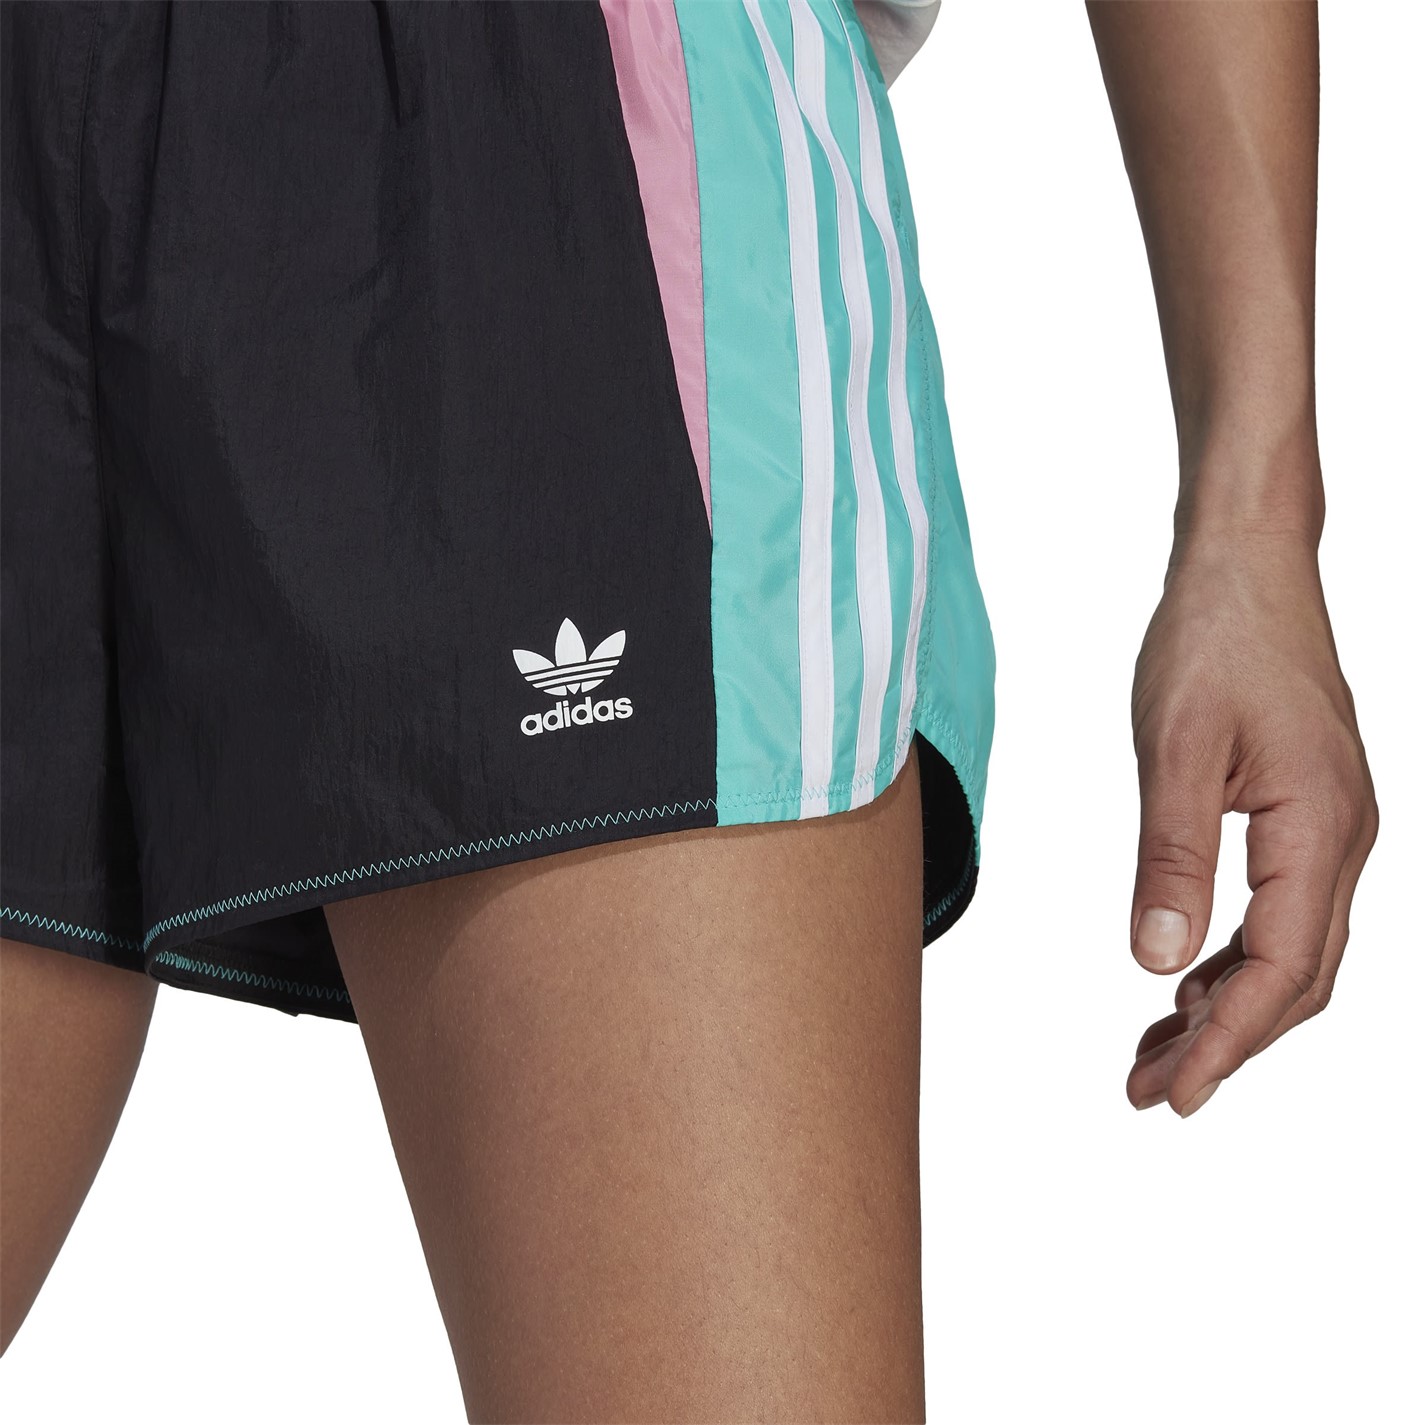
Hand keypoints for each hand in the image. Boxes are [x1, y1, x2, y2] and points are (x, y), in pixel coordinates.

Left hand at [1124, 531, 1377, 1115]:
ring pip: (1290, 952)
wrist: (1246, 568)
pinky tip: (1186, 980)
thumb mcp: (1175, 751)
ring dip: (1227, 1008)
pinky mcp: (1307, 814)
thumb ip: (1170, 860)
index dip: (1227, 1046)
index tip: (1170, 1097)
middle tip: (1148, 1091)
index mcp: (1320, 830)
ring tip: (1153, 1052)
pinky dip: (1234, 959)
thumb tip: (1156, 965)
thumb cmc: (1212, 641)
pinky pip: (1280, 912)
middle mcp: (1343, 840)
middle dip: (1225, 1045)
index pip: (1280, 973)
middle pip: (1296, 981)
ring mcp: (1332, 828)